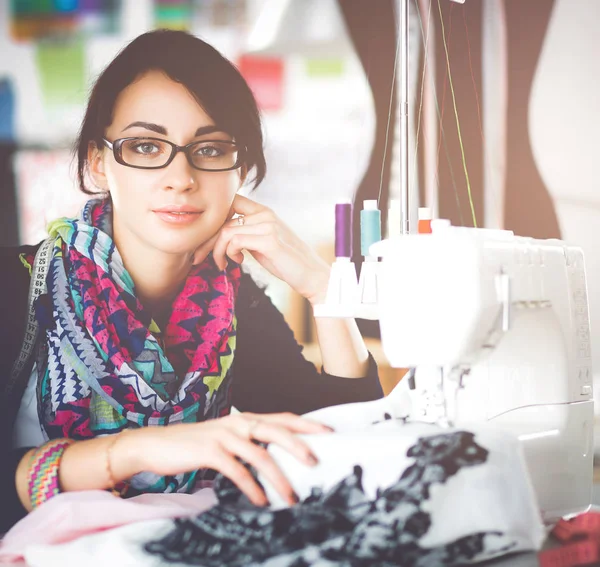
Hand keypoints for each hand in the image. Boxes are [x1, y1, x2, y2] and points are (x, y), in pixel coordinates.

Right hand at [124, 412, 331, 505]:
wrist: (158, 444)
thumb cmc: (196, 444)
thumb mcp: (227, 437)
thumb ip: (250, 442)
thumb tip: (278, 458)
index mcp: (246, 419)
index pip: (284, 418)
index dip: (307, 424)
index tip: (330, 431)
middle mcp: (239, 422)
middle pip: (278, 431)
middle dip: (300, 447)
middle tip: (317, 463)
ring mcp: (224, 435)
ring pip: (260, 456)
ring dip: (278, 479)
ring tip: (291, 497)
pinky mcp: (210, 451)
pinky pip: (237, 471)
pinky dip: (252, 488)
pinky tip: (260, 501)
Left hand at [211, 195, 330, 304]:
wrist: (311, 275)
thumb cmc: (286, 262)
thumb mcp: (262, 243)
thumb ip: (247, 235)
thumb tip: (222, 237)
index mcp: (264, 212)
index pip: (231, 202)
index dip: (214, 219)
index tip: (208, 239)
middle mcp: (266, 214)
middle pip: (222, 219)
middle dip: (206, 240)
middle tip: (198, 256)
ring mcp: (268, 225)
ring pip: (226, 231)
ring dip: (218, 251)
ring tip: (223, 263)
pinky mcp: (269, 240)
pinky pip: (235, 241)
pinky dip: (229, 254)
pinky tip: (238, 262)